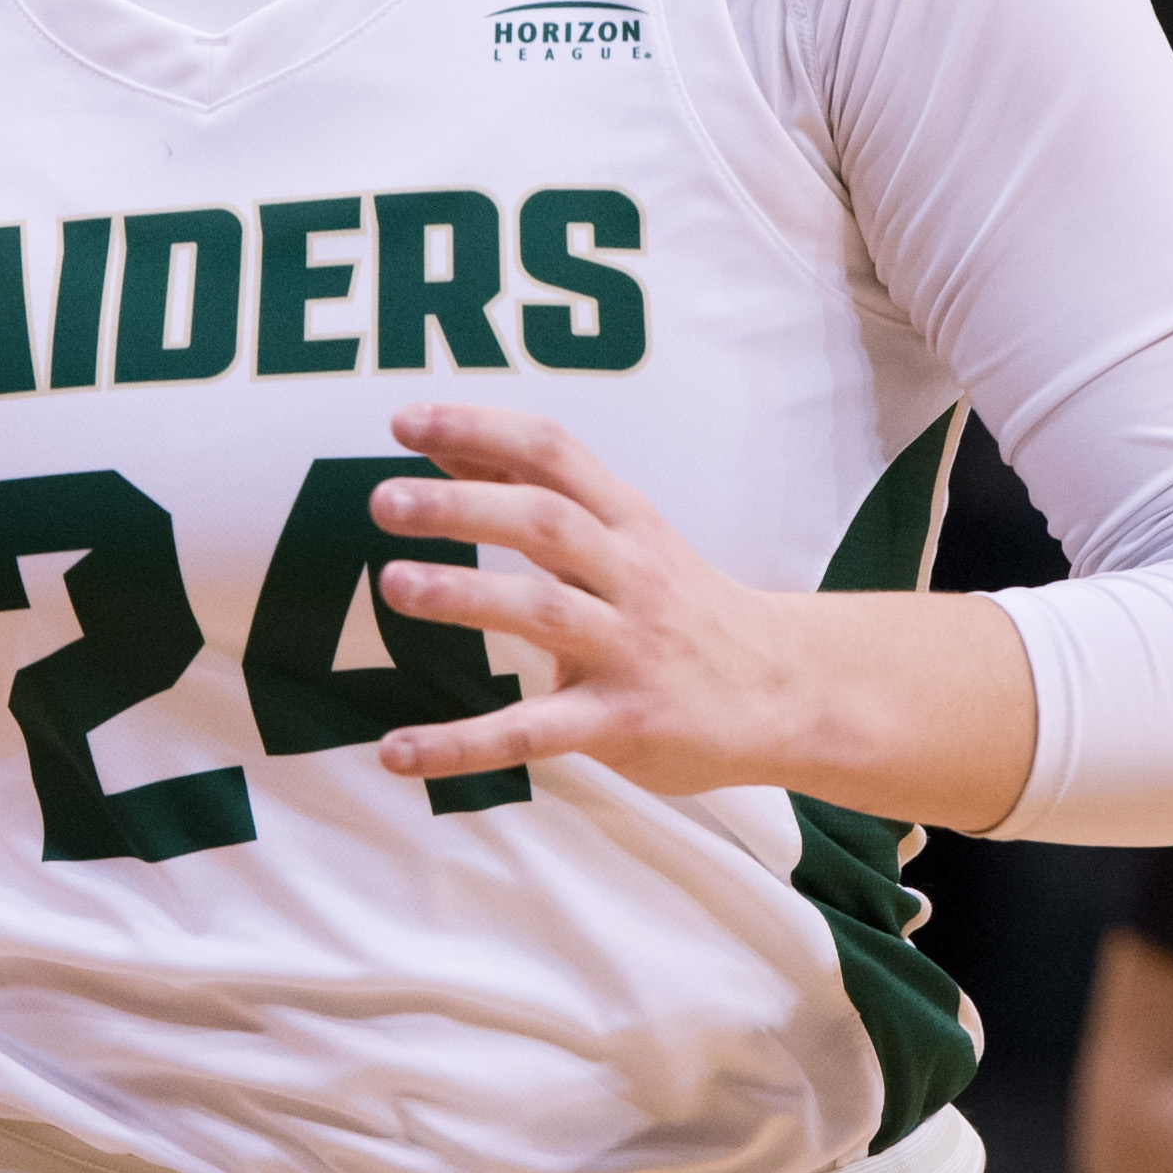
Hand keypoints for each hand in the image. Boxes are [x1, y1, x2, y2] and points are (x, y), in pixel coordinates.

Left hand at [360, 404, 1029, 823]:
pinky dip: (463, 745)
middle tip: (383, 497)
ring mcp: (629, 649)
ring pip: (545, 611)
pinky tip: (398, 752)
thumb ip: (541, 499)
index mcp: (627, 522)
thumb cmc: (685, 611)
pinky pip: (534, 734)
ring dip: (467, 595)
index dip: (480, 429)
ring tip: (394, 584)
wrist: (789, 694)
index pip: (552, 453)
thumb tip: (446, 447)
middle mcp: (630, 575)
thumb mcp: (627, 540)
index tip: (405, 419)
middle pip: (546, 522)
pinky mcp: (623, 723)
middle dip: (464, 505)